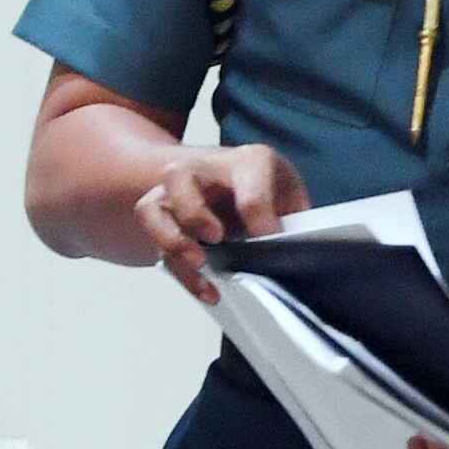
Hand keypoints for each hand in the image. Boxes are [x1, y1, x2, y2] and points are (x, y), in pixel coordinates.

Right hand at [134, 143, 310, 301]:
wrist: (224, 181)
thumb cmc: (262, 190)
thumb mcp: (289, 194)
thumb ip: (294, 216)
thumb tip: (297, 246)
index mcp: (246, 160)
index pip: (247, 175)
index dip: (259, 212)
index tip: (271, 238)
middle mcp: (202, 170)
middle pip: (179, 177)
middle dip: (193, 211)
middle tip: (216, 237)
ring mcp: (174, 193)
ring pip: (152, 208)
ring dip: (172, 239)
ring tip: (200, 264)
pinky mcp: (160, 218)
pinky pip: (153, 241)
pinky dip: (178, 269)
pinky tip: (205, 288)